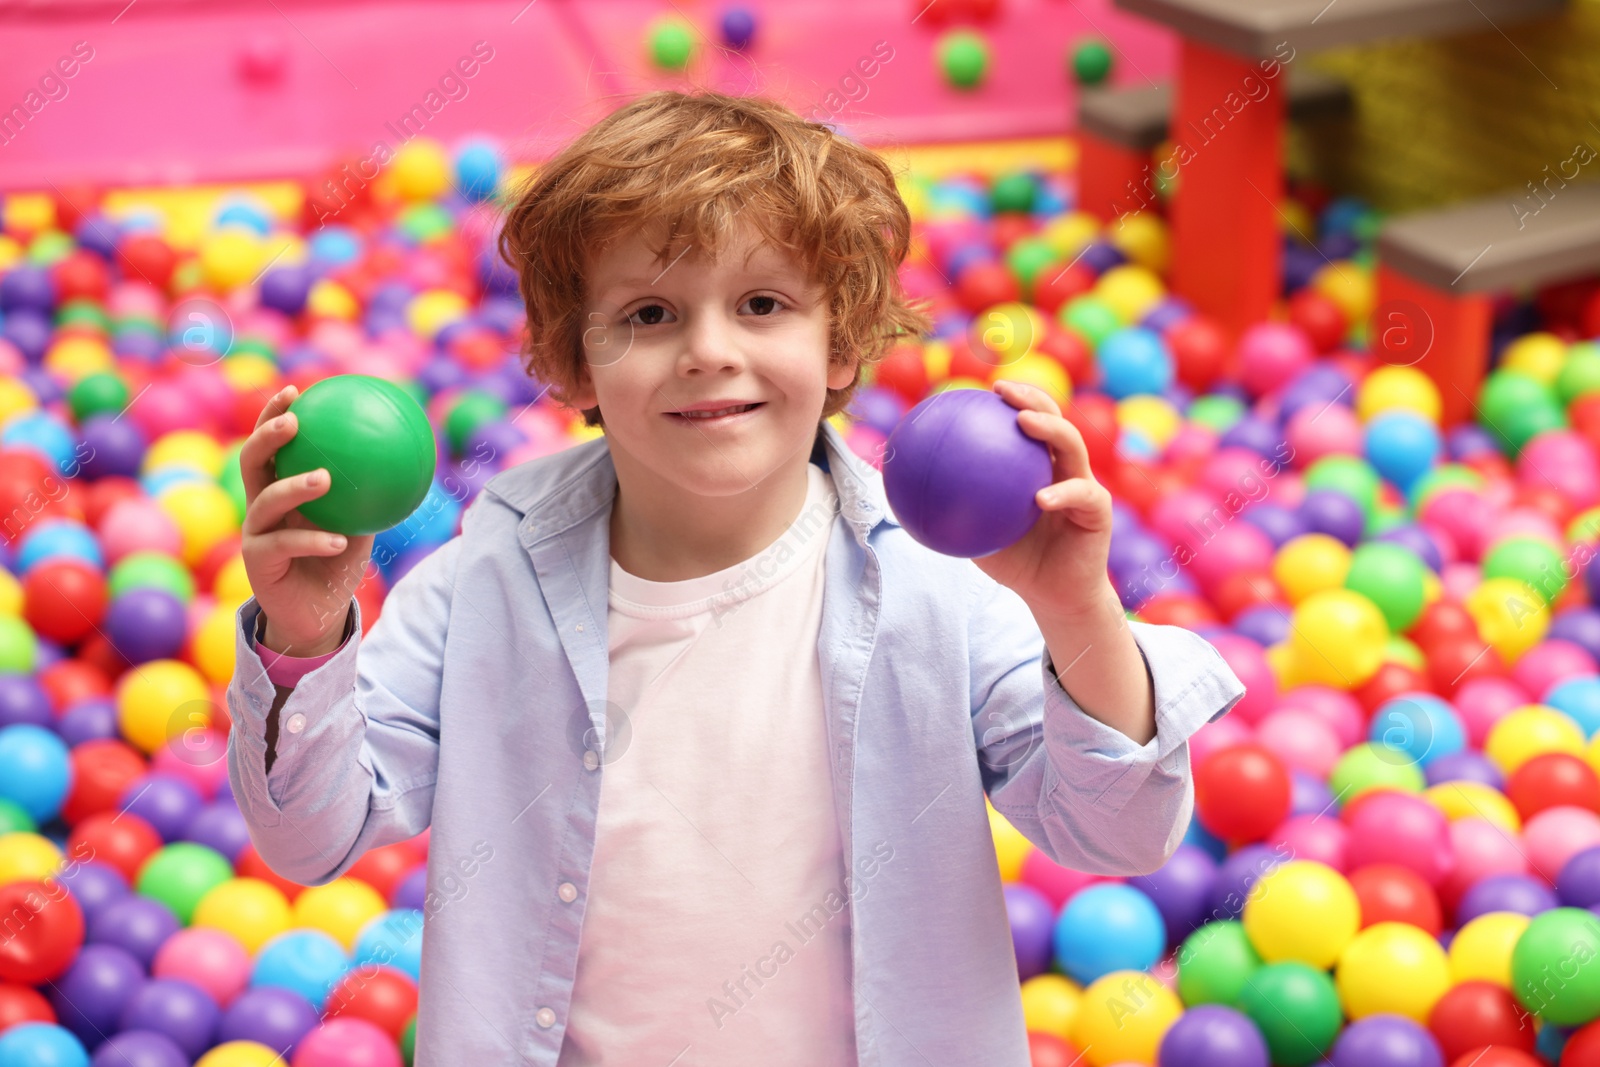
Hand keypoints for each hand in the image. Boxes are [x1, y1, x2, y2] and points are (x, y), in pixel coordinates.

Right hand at [240, 385, 374, 655]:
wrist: (318, 612)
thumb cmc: (337, 562)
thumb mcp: (360, 522)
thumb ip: (371, 492)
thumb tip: (406, 456)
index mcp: (279, 489)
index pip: (271, 444)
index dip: (274, 414)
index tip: (295, 390)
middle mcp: (261, 506)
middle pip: (252, 461)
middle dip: (268, 436)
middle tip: (295, 422)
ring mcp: (255, 534)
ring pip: (266, 502)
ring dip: (295, 487)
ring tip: (324, 478)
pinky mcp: (258, 564)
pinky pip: (285, 546)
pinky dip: (314, 541)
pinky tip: (339, 540)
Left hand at [971, 380, 1116, 616]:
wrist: (1052, 594)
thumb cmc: (1014, 561)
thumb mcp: (975, 534)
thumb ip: (950, 510)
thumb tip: (903, 491)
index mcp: (1038, 467)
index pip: (1028, 422)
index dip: (1011, 400)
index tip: (985, 388)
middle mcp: (1064, 468)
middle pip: (1054, 419)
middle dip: (1032, 398)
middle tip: (1003, 391)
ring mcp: (1084, 484)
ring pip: (1073, 445)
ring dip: (1050, 429)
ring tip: (1024, 423)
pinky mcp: (1098, 510)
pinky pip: (1082, 495)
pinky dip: (1062, 493)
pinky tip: (1040, 497)